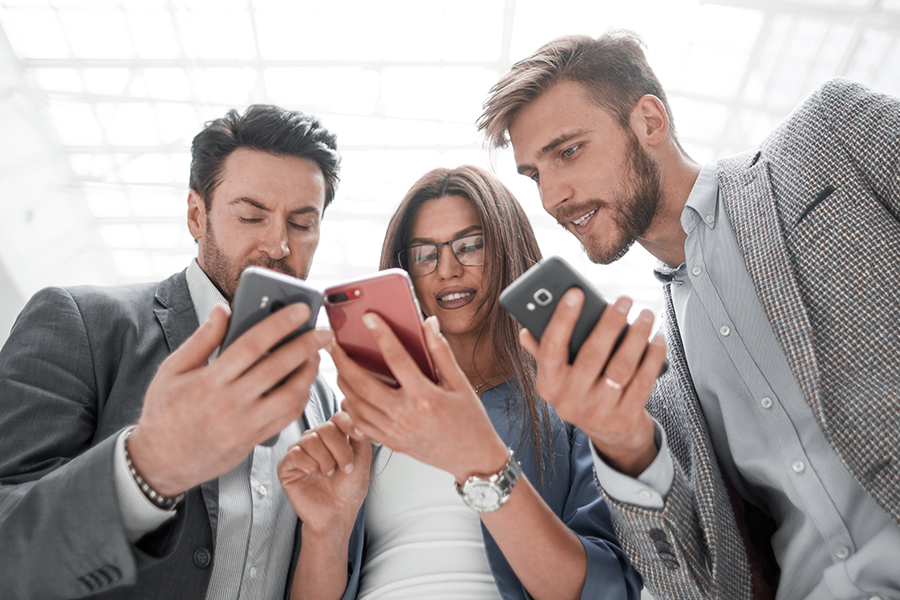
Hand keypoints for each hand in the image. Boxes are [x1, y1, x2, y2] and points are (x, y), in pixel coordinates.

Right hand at [128, 302, 331, 496]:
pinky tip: (304, 381)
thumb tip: (223, 309)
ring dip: (308, 374)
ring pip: (289, 397)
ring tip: (316, 355)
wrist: (159, 462)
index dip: (280, 324)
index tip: (301, 309)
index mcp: (208, 381)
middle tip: (325, 331)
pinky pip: (286, 418)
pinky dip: (301, 398)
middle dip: (306, 346)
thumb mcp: (172, 370)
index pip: (252, 345)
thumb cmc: (164, 411)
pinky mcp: (253, 441)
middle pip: (277, 369)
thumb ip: (202, 339)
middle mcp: (229, 404)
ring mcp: (244, 425)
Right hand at [278, 412, 370, 535]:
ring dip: (325, 460)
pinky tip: (312, 474)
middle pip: (326, 428)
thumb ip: (359, 433)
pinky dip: (307, 464)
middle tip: (345, 468)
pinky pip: (294, 453)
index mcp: (334, 437)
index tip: (358, 436)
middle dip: (340, 450)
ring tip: (329, 474)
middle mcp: (316, 441)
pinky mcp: (286, 467)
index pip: (338, 417)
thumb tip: (350, 406)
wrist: (338, 515)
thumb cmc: (349, 489)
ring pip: (310, 439)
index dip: (348, 423)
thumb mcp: (362, 458)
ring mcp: (300, 452)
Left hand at [331, 314, 508, 482]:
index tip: (368, 317)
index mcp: (425, 396)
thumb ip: (441, 352)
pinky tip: (348, 395)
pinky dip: (350, 407)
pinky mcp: (391, 443)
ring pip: (356, 404)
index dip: (381, 334)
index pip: (396, 358)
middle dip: (343, 360)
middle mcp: (405, 415)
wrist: (474, 459)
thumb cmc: (471, 422)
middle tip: (333, 343)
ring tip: (338, 365)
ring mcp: (395, 431)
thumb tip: (429, 324)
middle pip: (363, 383)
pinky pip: (361, 424)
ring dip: (343, 382)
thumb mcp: (461, 383)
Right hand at [519, 290, 666, 477]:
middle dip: (610, 323)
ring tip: (645, 315)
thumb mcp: (559, 375)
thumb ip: (544, 351)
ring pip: (621, 367)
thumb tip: (525, 331)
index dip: (562, 318)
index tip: (576, 292)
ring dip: (636, 337)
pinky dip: (652, 357)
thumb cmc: (582, 390)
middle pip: (592, 354)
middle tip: (624, 300)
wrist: (610, 433)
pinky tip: (657, 338)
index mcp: (548, 385)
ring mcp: (597, 412)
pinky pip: (642, 381)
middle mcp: (569, 401)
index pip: (551, 347)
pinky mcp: (624, 418)